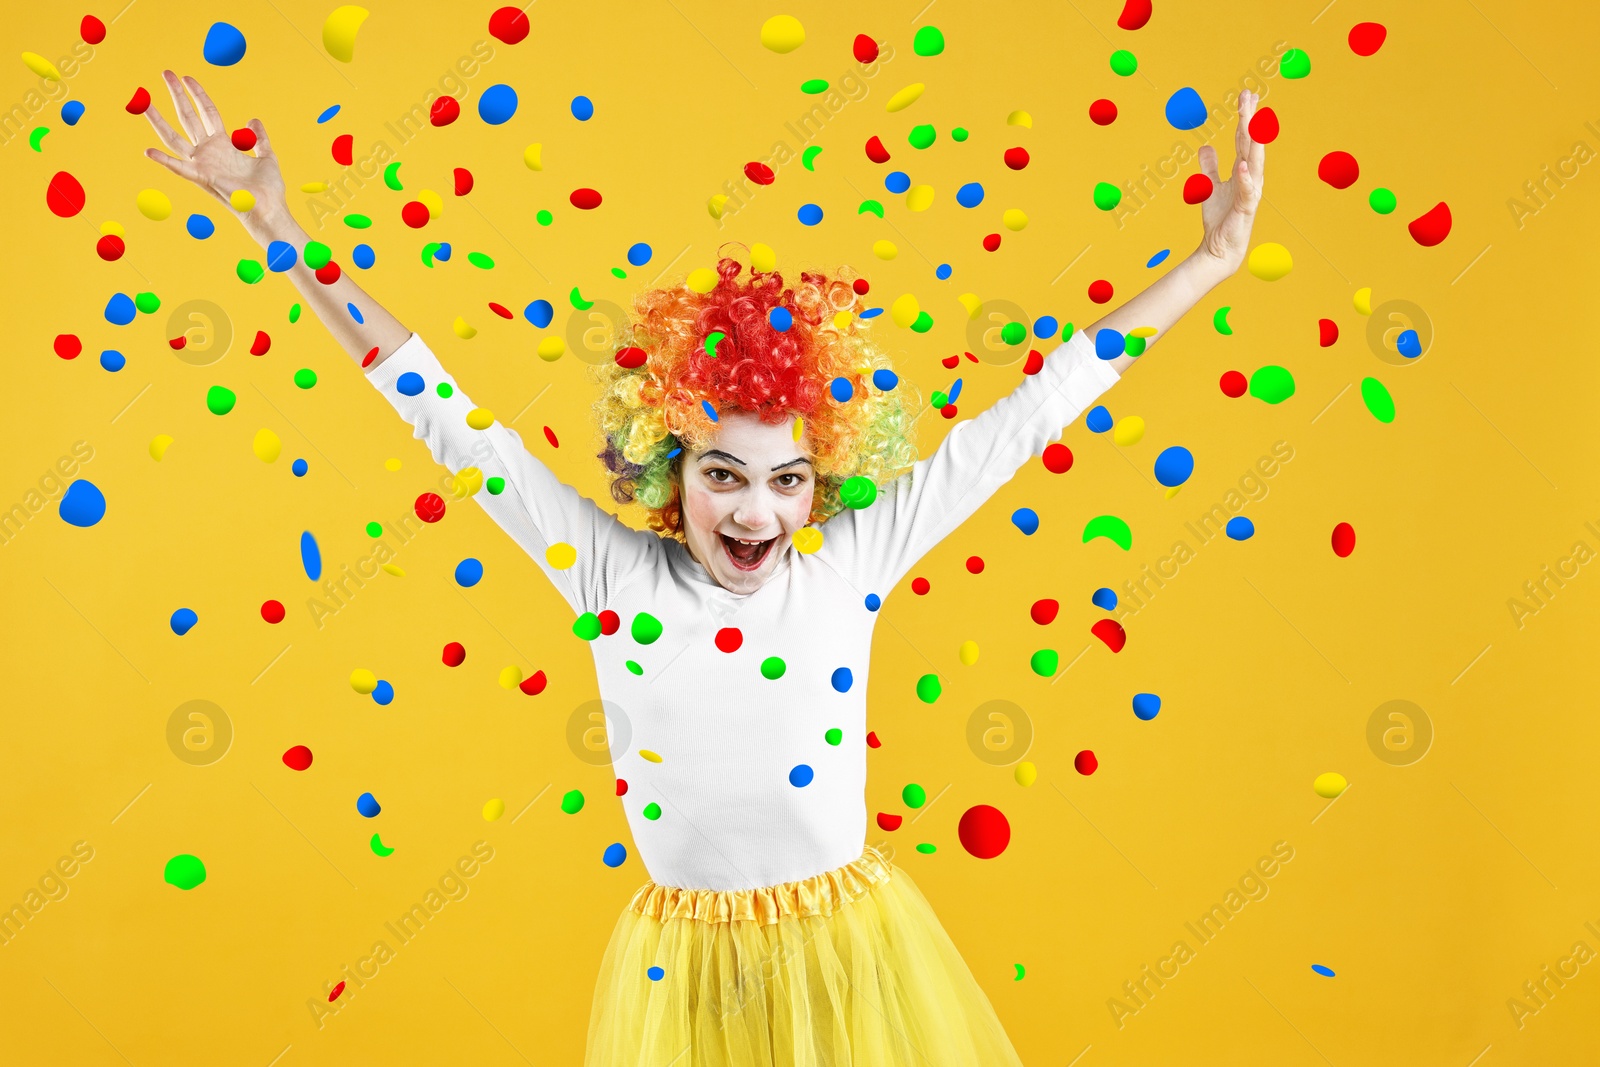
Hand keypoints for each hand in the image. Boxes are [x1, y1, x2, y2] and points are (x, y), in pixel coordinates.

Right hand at [143, 71, 287, 237]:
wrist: (269, 209)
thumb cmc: (268, 189)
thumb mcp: (267, 157)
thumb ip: (259, 139)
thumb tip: (253, 120)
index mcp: (223, 145)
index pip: (207, 112)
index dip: (197, 94)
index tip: (187, 77)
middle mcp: (209, 152)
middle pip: (188, 117)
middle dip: (176, 94)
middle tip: (165, 72)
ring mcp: (203, 164)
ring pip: (174, 137)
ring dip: (157, 119)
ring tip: (141, 102)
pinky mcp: (203, 177)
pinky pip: (180, 168)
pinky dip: (165, 160)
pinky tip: (148, 151)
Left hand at [1194, 89, 1265, 276]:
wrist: (1219, 248)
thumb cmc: (1219, 218)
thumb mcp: (1210, 187)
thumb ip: (1210, 167)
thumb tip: (1205, 146)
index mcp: (1243, 170)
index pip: (1244, 139)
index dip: (1245, 118)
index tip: (1246, 95)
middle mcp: (1251, 178)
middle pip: (1251, 144)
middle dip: (1250, 120)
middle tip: (1249, 96)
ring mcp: (1251, 192)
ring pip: (1254, 162)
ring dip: (1254, 142)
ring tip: (1254, 122)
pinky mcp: (1246, 209)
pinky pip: (1247, 192)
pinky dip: (1246, 179)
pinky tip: (1243, 167)